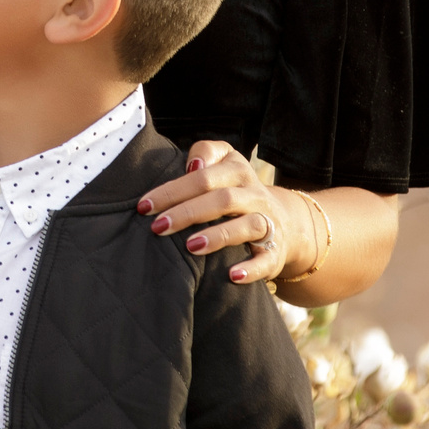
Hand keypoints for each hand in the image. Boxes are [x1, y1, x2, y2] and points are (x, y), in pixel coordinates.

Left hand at [137, 140, 317, 286]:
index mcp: (238, 171)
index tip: (144, 206)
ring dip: (218, 236)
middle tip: (157, 227)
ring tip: (190, 246)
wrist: (284, 221)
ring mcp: (268, 222)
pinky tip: (231, 275)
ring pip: (248, 224)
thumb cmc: (235, 191)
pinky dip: (251, 268)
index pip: (203, 176)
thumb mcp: (224, 163)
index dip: (173, 190)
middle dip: (187, 212)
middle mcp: (254, 195)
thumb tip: (191, 164)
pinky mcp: (275, 251)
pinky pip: (267, 258)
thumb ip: (205, 153)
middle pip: (223, 199)